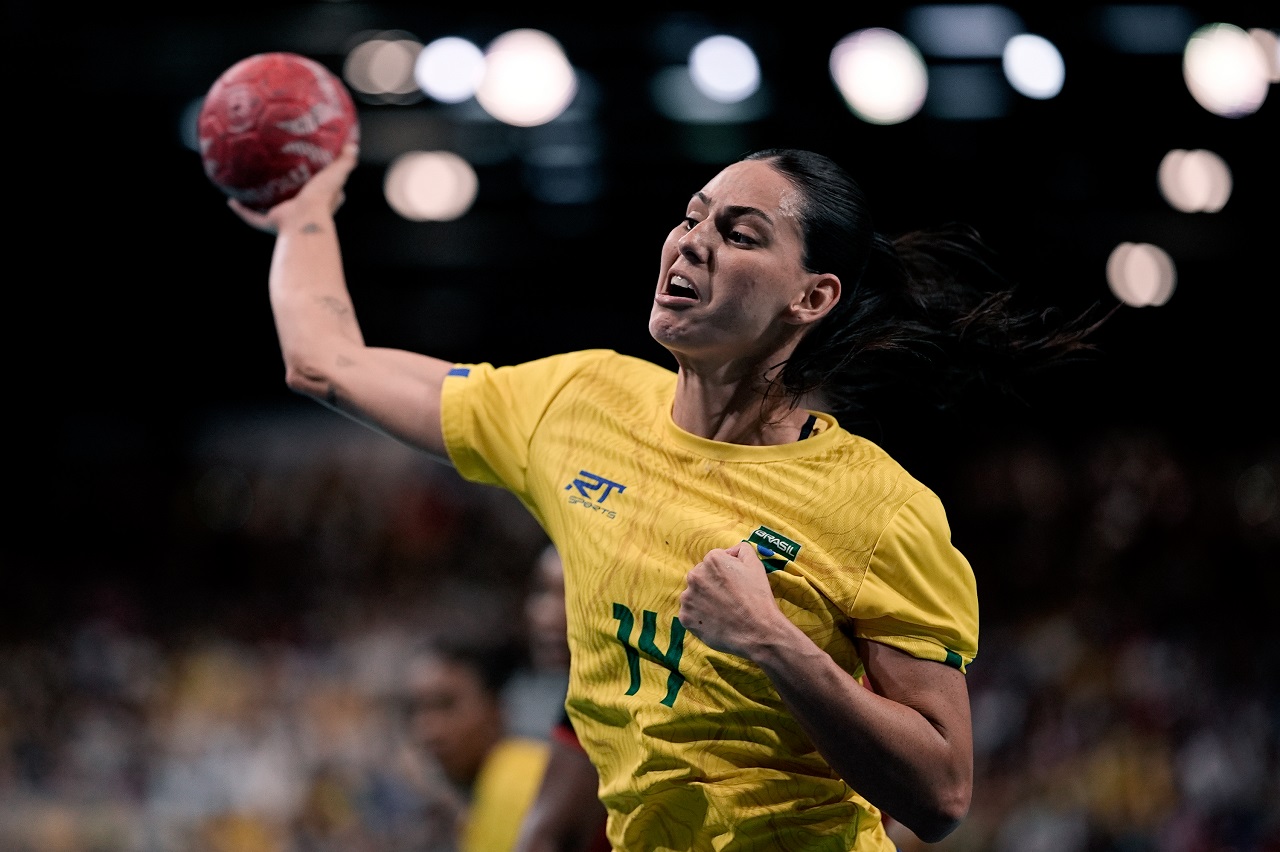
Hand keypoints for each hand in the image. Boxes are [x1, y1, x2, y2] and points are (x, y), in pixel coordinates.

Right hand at [227, 142, 359, 233]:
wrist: (305, 220)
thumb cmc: (321, 198)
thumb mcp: (336, 175)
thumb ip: (345, 162)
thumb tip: (353, 145)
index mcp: (322, 202)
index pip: (330, 193)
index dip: (328, 184)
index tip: (322, 173)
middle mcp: (304, 212)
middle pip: (299, 201)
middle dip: (292, 192)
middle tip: (281, 176)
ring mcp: (287, 218)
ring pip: (273, 211)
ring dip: (263, 203)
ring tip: (250, 188)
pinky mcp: (271, 224)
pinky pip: (253, 217)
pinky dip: (242, 211)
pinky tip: (231, 201)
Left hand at [679, 542, 785, 658]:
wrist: (758, 632)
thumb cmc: (758, 598)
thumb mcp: (755, 565)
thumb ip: (741, 549)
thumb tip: (731, 550)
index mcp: (711, 560)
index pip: (713, 562)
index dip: (726, 574)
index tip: (735, 586)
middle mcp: (695, 576)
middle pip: (701, 577)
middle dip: (712, 585)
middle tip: (729, 599)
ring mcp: (688, 598)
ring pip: (694, 595)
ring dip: (704, 600)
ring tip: (723, 611)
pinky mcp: (685, 617)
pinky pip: (690, 614)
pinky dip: (700, 617)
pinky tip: (715, 621)